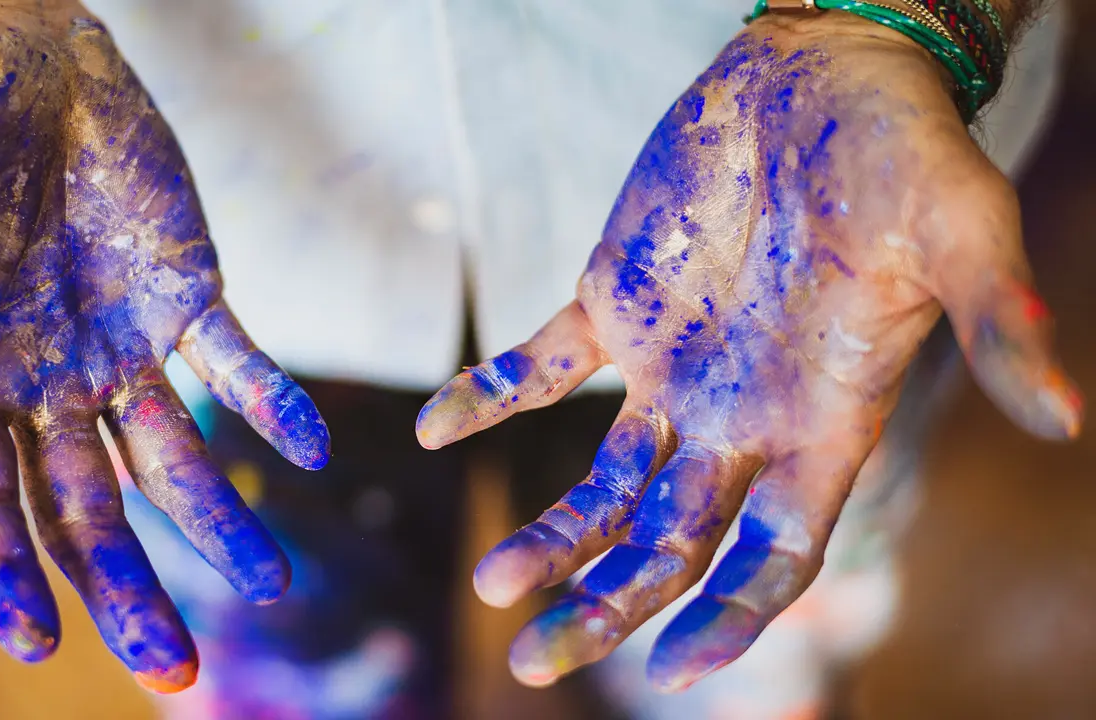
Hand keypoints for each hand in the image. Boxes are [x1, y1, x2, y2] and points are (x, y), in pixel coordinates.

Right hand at [0, 0, 328, 692]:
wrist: (13, 51)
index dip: (4, 568)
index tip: (41, 641)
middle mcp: (42, 382)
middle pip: (85, 508)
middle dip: (125, 586)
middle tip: (173, 667)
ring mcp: (117, 346)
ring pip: (170, 455)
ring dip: (219, 518)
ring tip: (271, 581)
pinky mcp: (182, 296)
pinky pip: (236, 361)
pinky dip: (272, 401)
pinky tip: (314, 447)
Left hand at [416, 12, 1080, 690]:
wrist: (821, 70)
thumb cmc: (903, 149)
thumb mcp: (960, 228)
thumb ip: (995, 320)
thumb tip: (1065, 416)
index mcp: (821, 423)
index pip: (774, 555)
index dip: (730, 617)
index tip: (671, 671)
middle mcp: (740, 417)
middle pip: (669, 542)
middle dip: (609, 604)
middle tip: (537, 657)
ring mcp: (670, 369)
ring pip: (601, 482)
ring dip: (549, 534)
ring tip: (493, 583)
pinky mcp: (612, 306)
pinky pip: (540, 368)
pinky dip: (489, 396)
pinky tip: (435, 427)